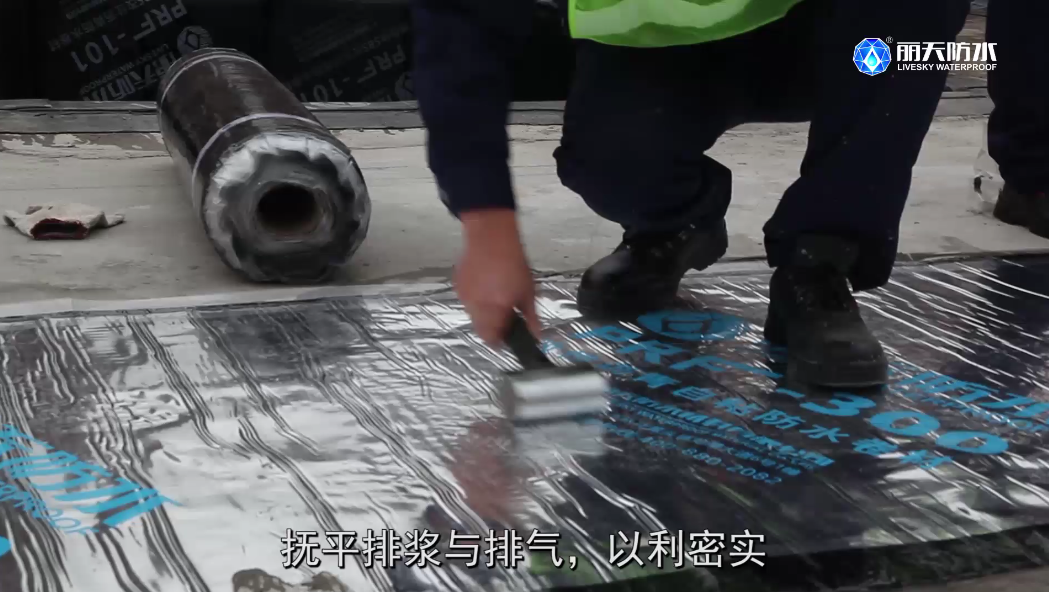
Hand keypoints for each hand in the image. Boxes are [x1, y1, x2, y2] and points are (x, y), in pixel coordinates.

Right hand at [456, 209, 541, 344]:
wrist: (491, 237)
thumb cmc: (514, 263)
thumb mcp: (528, 291)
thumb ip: (531, 317)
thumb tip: (538, 336)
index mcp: (494, 311)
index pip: (492, 339)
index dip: (501, 340)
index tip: (509, 335)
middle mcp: (475, 307)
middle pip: (481, 330)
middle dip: (493, 328)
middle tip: (506, 315)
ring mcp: (464, 297)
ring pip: (473, 315)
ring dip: (484, 314)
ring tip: (496, 295)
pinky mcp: (458, 286)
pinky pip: (467, 301)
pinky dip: (476, 299)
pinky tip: (486, 285)